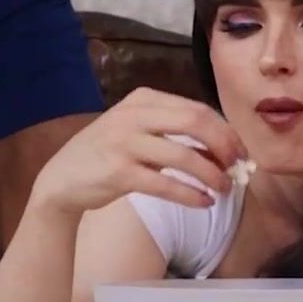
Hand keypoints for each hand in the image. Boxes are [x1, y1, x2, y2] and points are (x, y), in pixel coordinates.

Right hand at [28, 88, 246, 217]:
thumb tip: (226, 150)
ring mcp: (124, 143)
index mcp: (143, 99)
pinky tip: (204, 202)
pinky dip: (191, 195)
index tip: (241, 152)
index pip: (197, 109)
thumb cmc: (109, 153)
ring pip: (184, 156)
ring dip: (211, 175)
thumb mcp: (139, 130)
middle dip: (224, 146)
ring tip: (224, 189)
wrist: (61, 180)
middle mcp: (133, 115)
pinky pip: (167, 184)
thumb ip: (175, 131)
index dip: (226, 131)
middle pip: (195, 123)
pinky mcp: (118, 173)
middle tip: (237, 168)